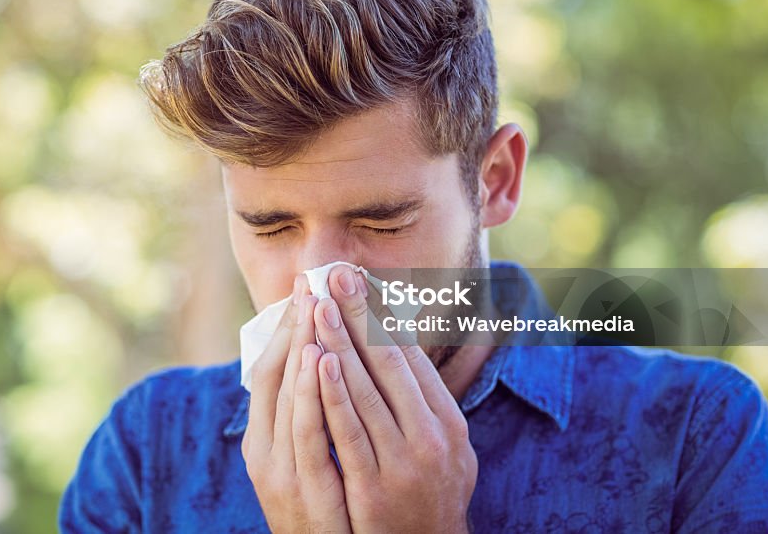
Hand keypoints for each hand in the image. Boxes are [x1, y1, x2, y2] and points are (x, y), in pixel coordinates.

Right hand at [242, 273, 352, 532]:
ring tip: (313, 305)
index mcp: (261, 440)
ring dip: (301, 346)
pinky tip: (321, 358)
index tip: (304, 289)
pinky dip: (311, 392)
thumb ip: (307, 420)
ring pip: (288, 395)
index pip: (269, 371)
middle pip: (276, 375)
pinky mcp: (301, 490)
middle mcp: (263, 451)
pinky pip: (307, 432)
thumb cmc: (322, 515)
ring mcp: (279, 470)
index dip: (286, 329)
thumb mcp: (306, 464)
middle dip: (295, 326)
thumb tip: (322, 367)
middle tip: (310, 281)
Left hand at [312, 265, 476, 532]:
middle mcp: (434, 437)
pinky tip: (317, 359)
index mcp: (449, 421)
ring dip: (340, 341)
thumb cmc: (427, 494)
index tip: (358, 279)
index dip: (381, 313)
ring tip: (319, 304)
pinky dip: (333, 392)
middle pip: (390, 362)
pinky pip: (350, 430)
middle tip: (336, 273)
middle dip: (359, 313)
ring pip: (367, 389)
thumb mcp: (445, 447)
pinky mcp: (375, 487)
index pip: (411, 355)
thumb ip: (424, 399)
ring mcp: (406, 462)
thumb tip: (399, 340)